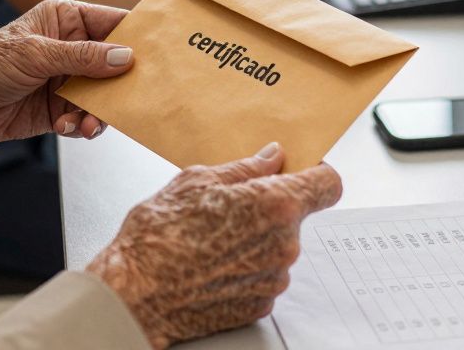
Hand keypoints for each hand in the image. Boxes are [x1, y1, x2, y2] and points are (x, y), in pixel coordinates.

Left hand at [0, 0, 130, 168]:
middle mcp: (73, 47)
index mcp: (67, 18)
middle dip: (122, 85)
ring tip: (88, 124)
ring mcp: (69, 78)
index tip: (160, 53)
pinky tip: (67, 127)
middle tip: (132, 100)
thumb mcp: (35, 55)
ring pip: (104, 96)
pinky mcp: (62, 107)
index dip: (137, 36)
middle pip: (115, 64)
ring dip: (100, 112)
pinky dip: (81, 125)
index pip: (113, 22)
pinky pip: (86, 117)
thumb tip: (125, 57)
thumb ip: (82, 57)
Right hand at [87, 143, 341, 348]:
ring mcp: (273, 279)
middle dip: (269, 209)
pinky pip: (262, 276)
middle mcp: (284, 245)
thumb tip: (271, 158)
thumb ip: (245, 168)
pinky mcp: (259, 305)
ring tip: (210, 238)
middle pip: (295, 218)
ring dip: (255, 240)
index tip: (302, 173)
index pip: (328, 185)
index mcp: (275, 205)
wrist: (135, 293)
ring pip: (276, 248)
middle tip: (228, 206)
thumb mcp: (197, 181)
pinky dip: (244, 268)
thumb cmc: (158, 236)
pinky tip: (211, 262)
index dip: (317, 175)